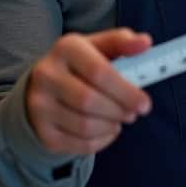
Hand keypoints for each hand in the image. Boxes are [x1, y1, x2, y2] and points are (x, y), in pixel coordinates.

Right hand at [25, 28, 153, 155]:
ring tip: (119, 119)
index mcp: (65, 48)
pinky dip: (101, 141)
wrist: (42, 87)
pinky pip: (79, 144)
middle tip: (133, 113)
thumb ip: (122, 42)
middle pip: (89, 101)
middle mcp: (47, 75)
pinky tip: (106, 130)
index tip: (145, 104)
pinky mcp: (43, 131)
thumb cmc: (79, 65)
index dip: (126, 91)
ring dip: (111, 126)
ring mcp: (40, 105)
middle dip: (119, 111)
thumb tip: (145, 42)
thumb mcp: (97, 47)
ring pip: (85, 126)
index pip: (98, 72)